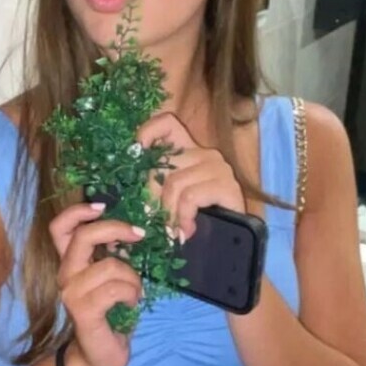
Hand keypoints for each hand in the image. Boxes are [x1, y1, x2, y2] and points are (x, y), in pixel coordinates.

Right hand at [48, 202, 145, 365]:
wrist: (100, 357)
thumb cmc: (110, 315)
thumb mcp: (112, 279)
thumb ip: (113, 255)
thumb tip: (132, 229)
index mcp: (71, 264)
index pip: (59, 228)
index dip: (77, 211)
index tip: (102, 206)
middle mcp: (66, 275)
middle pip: (83, 237)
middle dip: (115, 229)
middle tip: (138, 235)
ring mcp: (71, 293)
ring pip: (109, 265)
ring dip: (133, 277)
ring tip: (135, 292)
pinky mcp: (83, 310)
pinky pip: (115, 289)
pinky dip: (131, 294)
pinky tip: (131, 304)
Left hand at [134, 112, 246, 242]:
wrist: (232, 241)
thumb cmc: (200, 220)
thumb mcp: (171, 200)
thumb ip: (156, 187)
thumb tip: (133, 190)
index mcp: (189, 151)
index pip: (168, 123)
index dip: (148, 131)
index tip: (136, 151)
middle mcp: (205, 153)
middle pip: (163, 162)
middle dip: (152, 195)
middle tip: (155, 219)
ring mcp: (218, 168)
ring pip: (175, 183)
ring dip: (169, 212)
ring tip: (174, 230)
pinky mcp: (227, 185)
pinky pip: (190, 197)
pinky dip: (183, 217)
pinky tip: (188, 229)